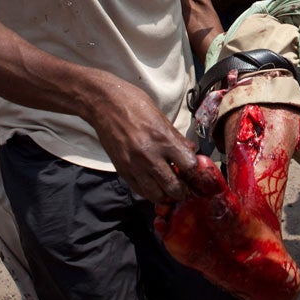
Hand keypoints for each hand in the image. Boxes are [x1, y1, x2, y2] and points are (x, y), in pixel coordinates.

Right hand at [87, 81, 198, 203]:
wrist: (106, 105)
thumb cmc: (135, 105)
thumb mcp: (162, 118)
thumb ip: (177, 138)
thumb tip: (190, 151)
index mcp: (164, 139)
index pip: (189, 165)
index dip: (193, 170)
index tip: (191, 170)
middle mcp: (150, 156)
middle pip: (173, 187)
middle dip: (182, 191)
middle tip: (184, 187)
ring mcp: (134, 166)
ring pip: (156, 195)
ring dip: (165, 195)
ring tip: (168, 188)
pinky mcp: (122, 170)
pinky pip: (139, 190)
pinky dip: (149, 192)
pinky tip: (153, 185)